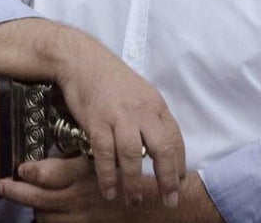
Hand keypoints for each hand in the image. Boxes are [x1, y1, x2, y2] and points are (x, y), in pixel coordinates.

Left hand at [0, 155, 122, 221]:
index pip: (44, 174)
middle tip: (1, 185)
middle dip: (15, 192)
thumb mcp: (102, 160)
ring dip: (34, 209)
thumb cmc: (129, 178)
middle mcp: (77, 199)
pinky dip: (50, 222)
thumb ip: (74, 161)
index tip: (20, 167)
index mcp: (82, 176)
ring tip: (28, 200)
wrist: (152, 208)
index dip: (28, 171)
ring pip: (45, 219)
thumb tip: (46, 163)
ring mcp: (81, 220)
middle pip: (37, 199)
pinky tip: (47, 216)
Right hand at [55, 40, 184, 208]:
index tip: (178, 183)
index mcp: (156, 105)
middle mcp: (142, 111)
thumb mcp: (140, 94)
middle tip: (169, 200)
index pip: (175, 139)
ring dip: (134, 182)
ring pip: (132, 155)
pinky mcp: (97, 121)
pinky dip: (107, 175)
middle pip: (162, 149)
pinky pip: (104, 153)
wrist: (82, 59)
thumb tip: (159, 147)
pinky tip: (109, 190)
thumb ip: (151, 118)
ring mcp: (119, 115)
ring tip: (133, 200)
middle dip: (167, 178)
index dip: (178, 164)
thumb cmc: (111, 79)